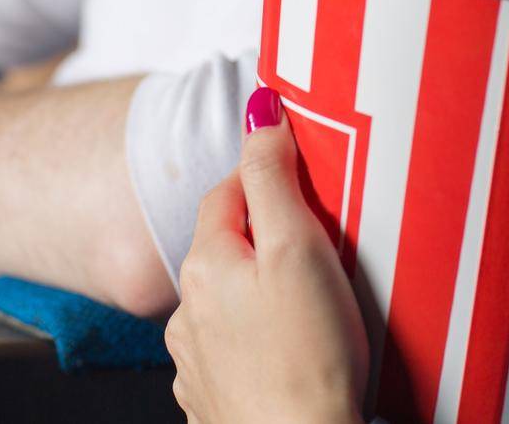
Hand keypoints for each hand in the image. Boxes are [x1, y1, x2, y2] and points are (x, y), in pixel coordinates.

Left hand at [166, 90, 366, 423]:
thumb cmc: (310, 360)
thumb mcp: (299, 248)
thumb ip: (274, 177)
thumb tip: (259, 113)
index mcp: (206, 263)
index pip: (228, 191)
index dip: (266, 178)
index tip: (303, 181)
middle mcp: (187, 310)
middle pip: (226, 247)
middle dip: (267, 239)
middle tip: (320, 247)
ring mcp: (195, 361)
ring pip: (227, 302)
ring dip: (259, 294)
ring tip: (313, 309)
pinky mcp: (212, 400)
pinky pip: (233, 352)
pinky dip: (258, 344)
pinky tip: (293, 354)